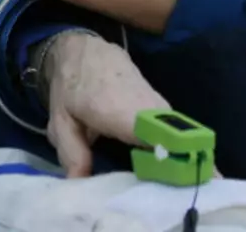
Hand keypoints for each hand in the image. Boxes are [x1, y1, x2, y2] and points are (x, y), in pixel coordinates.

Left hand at [43, 33, 171, 176]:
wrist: (85, 49)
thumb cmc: (72, 84)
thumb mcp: (61, 118)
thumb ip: (71, 151)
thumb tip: (80, 182)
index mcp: (124, 113)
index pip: (162, 139)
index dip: (178, 162)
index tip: (184, 186)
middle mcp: (151, 110)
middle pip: (178, 146)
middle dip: (182, 172)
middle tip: (175, 196)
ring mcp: (162, 108)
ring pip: (181, 140)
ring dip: (182, 164)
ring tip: (175, 188)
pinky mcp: (165, 109)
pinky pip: (177, 135)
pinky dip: (178, 152)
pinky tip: (172, 172)